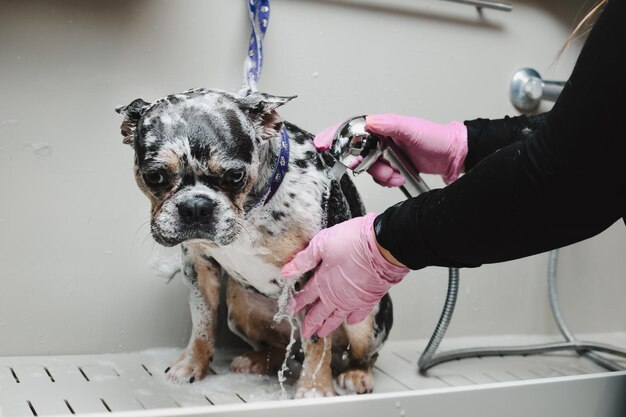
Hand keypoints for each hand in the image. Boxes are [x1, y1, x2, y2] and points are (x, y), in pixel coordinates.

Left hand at [281, 213, 409, 338]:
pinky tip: (349, 321)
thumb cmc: (353, 241)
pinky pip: (359, 315)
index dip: (298, 303)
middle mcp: (336, 295)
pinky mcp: (369, 299)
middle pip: (320, 312)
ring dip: (328, 326)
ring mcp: (353, 300)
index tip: (291, 310)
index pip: (306, 295)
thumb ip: (304, 259)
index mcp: (323, 281)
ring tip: (321, 333)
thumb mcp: (322, 244)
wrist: (382, 247)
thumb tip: (285, 272)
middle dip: (311, 322)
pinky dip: (353, 319)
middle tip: (306, 332)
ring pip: (337, 317)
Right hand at [314, 114, 467, 185]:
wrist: (452, 158)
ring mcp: (385, 153)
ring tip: (395, 175)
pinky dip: (386, 180)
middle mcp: (381, 139)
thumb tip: (370, 121)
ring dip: (380, 175)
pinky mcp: (391, 166)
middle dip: (363, 164)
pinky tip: (398, 178)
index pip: (351, 129)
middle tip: (372, 167)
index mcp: (382, 126)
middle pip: (356, 152)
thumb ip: (391, 124)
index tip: (321, 144)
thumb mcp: (413, 129)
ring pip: (368, 168)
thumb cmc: (436, 138)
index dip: (334, 136)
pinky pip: (379, 177)